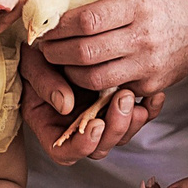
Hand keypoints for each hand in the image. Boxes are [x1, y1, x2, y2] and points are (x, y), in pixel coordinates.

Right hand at [21, 46, 161, 164]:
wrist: (55, 34)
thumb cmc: (35, 52)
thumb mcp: (32, 64)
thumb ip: (45, 84)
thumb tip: (65, 104)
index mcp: (50, 126)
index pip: (65, 152)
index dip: (81, 146)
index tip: (95, 125)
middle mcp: (76, 127)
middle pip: (100, 146)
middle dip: (114, 129)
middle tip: (122, 101)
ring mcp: (98, 115)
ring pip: (121, 134)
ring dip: (131, 121)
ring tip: (131, 95)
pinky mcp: (117, 103)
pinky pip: (137, 115)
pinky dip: (149, 109)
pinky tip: (155, 96)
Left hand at [34, 0, 187, 94]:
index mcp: (138, 4)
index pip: (87, 20)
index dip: (58, 25)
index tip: (45, 24)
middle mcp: (144, 37)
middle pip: (85, 52)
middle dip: (55, 51)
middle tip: (44, 45)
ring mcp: (149, 65)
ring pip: (94, 78)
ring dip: (68, 71)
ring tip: (60, 59)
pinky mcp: (151, 85)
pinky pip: (112, 89)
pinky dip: (92, 82)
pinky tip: (84, 69)